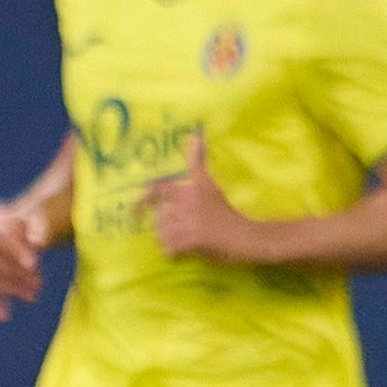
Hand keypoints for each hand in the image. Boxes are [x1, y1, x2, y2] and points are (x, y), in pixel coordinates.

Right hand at [0, 200, 50, 319]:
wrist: (16, 228)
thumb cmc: (31, 225)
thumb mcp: (39, 223)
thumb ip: (39, 230)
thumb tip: (39, 241)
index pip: (0, 237)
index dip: (15, 250)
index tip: (34, 264)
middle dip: (14, 276)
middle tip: (39, 285)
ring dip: (7, 289)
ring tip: (32, 296)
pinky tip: (2, 314)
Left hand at [143, 131, 261, 263]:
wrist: (247, 236)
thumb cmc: (226, 211)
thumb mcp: (210, 184)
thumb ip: (197, 161)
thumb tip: (194, 133)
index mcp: (191, 188)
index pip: (157, 189)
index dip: (144, 199)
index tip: (139, 208)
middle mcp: (188, 202)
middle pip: (160, 214)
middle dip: (166, 224)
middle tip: (180, 229)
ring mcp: (189, 222)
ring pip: (162, 232)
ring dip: (169, 239)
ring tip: (185, 239)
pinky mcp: (192, 240)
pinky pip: (168, 248)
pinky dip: (173, 253)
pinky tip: (184, 251)